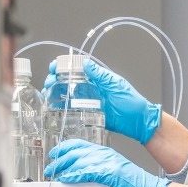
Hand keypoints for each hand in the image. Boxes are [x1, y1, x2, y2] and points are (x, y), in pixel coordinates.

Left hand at [44, 140, 169, 186]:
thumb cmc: (133, 183)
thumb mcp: (113, 171)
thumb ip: (99, 168)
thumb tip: (82, 172)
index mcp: (105, 152)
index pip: (80, 144)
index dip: (65, 148)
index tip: (55, 153)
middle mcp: (105, 154)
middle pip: (76, 151)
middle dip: (60, 159)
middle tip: (50, 166)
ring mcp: (107, 162)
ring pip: (78, 161)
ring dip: (63, 168)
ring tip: (53, 174)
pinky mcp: (109, 173)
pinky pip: (87, 172)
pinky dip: (74, 175)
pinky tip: (66, 178)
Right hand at [45, 57, 161, 143]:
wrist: (138, 122)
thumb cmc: (131, 102)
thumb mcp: (116, 85)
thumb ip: (100, 76)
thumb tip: (87, 64)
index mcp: (98, 79)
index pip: (78, 68)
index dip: (64, 66)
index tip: (54, 66)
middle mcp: (92, 89)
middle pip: (69, 81)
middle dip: (56, 79)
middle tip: (49, 81)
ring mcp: (89, 101)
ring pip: (68, 94)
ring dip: (56, 91)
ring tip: (49, 91)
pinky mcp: (89, 114)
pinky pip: (73, 109)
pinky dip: (63, 107)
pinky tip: (55, 106)